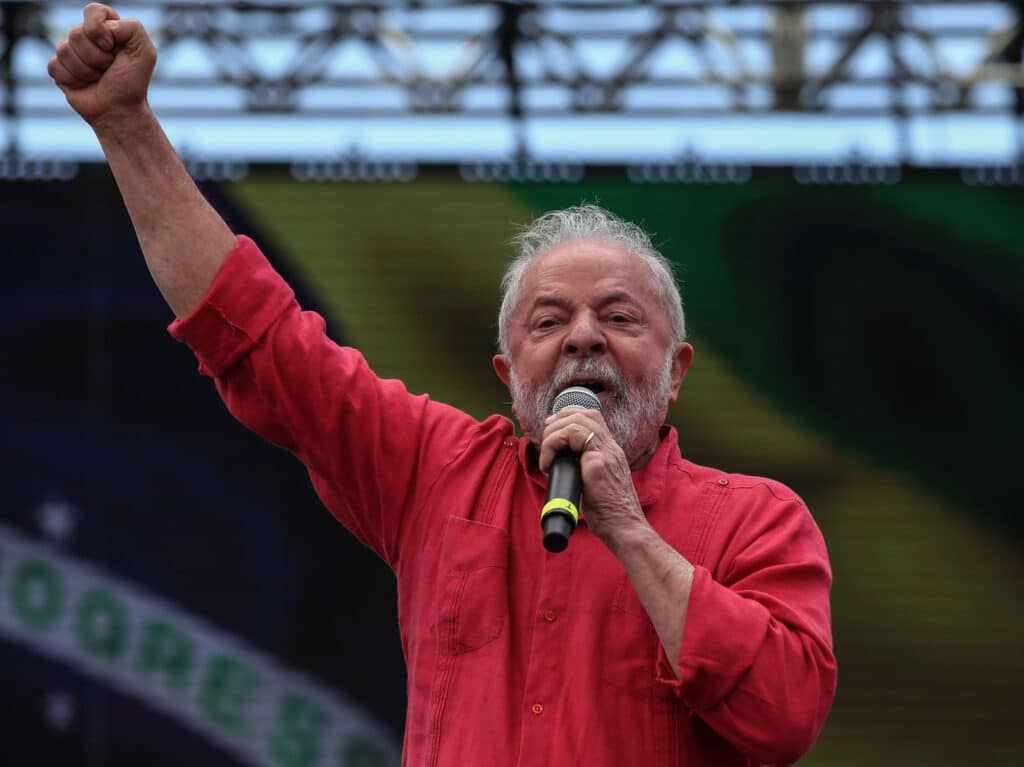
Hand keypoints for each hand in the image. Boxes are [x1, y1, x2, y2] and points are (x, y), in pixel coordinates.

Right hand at [48, 3, 156, 127]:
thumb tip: (103, 28)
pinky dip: (73, 79)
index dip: (98, 28)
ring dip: (86, 70)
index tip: (111, 47)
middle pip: (76, 33)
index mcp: (107, 29)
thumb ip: (132, 28)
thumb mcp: (144, 52)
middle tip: (108, 68)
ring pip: (64, 50)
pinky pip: (55, 65)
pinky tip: (85, 85)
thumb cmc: (132, 82)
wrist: (120, 111)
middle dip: (96, 57)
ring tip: (98, 78)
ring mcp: (71, 52)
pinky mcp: (59, 69)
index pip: (93, 11)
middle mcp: (87, 38)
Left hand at [539, 407, 648, 547]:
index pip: (593, 417)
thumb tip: (562, 469)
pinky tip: (548, 464)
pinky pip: (571, 436)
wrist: (626, 529)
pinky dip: (553, 445)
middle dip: (558, 422)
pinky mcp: (597, 463)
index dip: (569, 417)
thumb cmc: (611, 514)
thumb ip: (587, 470)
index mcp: (611, 452)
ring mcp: (606, 453)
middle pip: (584, 413)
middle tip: (546, 443)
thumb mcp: (599, 484)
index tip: (553, 432)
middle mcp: (611, 448)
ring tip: (546, 456)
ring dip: (553, 434)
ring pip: (576, 420)